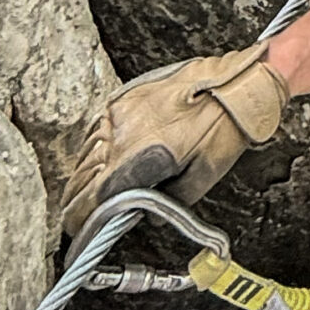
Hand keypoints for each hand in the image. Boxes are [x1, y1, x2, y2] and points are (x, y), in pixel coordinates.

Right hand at [59, 43, 291, 232]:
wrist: (236, 82)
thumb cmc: (226, 125)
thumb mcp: (205, 175)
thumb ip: (173, 200)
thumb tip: (149, 215)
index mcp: (140, 157)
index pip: (97, 195)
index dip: (83, 215)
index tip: (77, 227)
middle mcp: (123, 134)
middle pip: (86, 175)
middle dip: (77, 199)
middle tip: (74, 215)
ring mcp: (120, 112)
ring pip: (88, 151)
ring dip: (81, 174)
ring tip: (79, 191)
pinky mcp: (124, 97)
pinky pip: (97, 127)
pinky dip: (92, 146)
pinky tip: (94, 156)